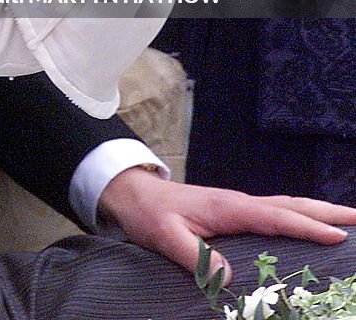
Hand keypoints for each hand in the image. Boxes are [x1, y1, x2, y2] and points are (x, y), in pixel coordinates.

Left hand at [98, 166, 355, 284]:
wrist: (134, 194)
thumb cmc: (150, 215)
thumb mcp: (165, 236)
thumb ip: (194, 255)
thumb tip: (227, 275)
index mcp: (229, 207)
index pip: (277, 217)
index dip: (307, 227)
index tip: (339, 236)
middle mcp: (239, 203)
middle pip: (291, 205)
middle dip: (327, 213)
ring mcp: (239, 206)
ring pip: (286, 206)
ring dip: (317, 212)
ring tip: (348, 221)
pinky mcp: (235, 213)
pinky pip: (276, 214)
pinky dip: (299, 217)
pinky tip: (308, 227)